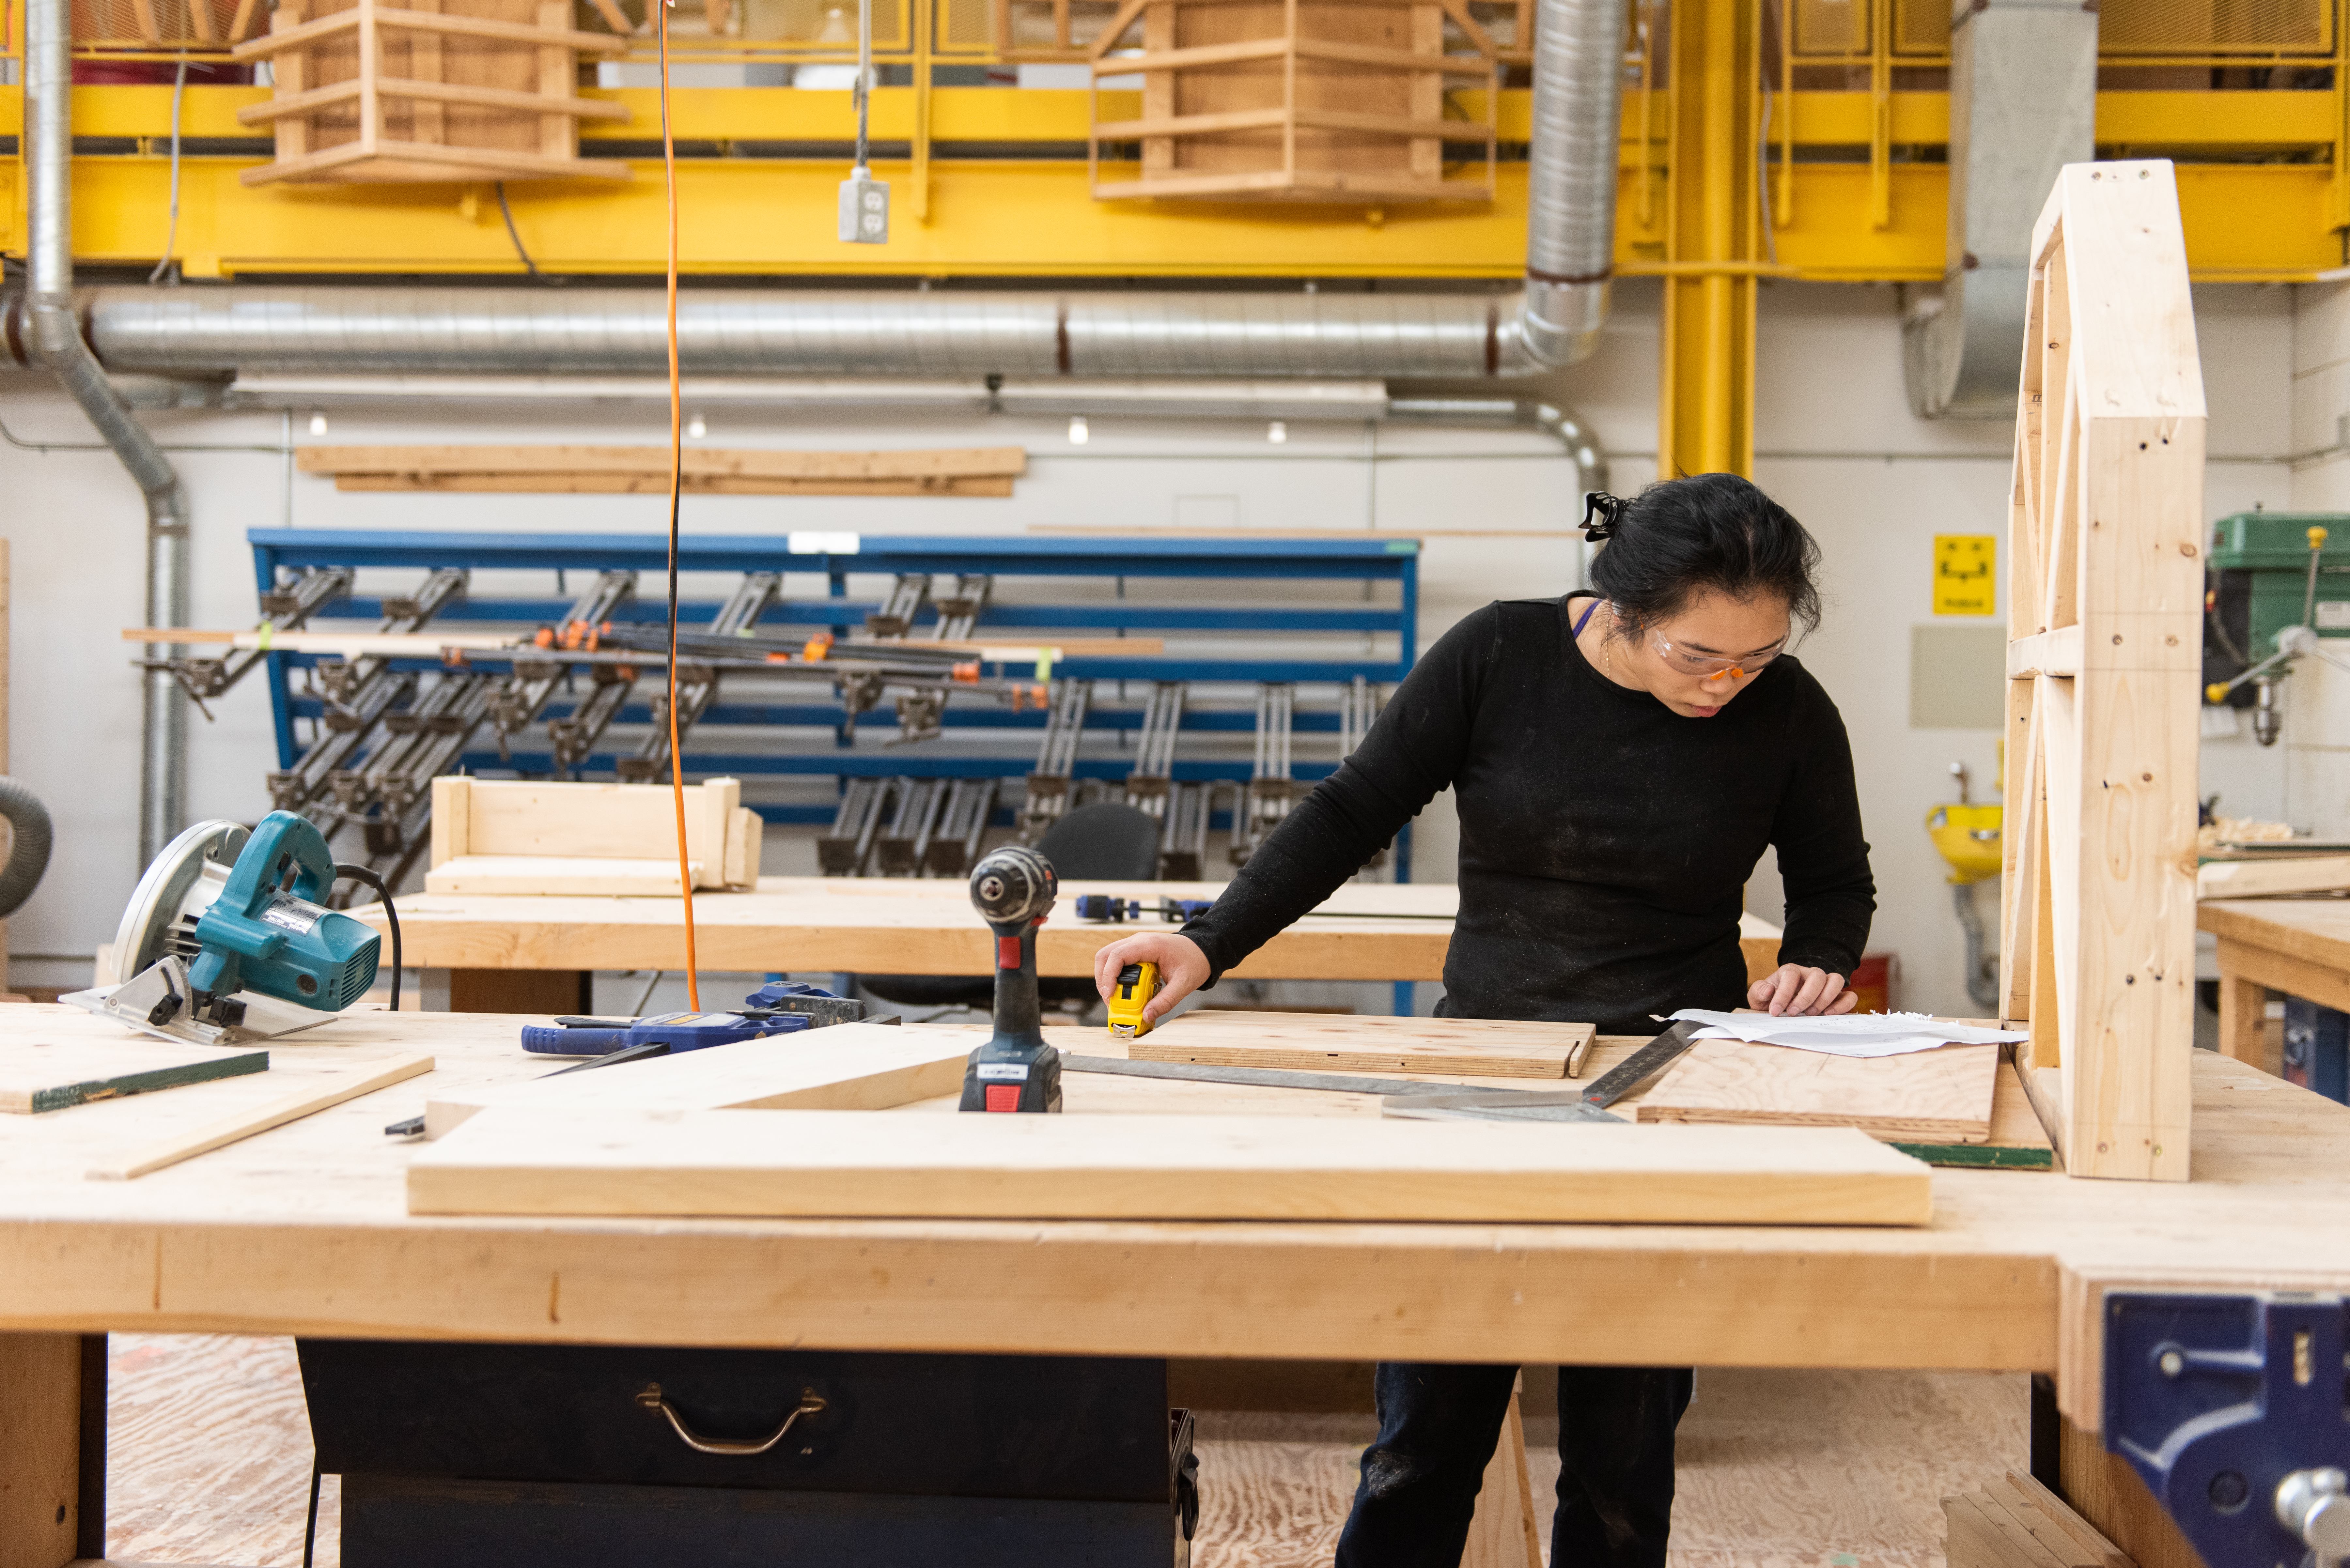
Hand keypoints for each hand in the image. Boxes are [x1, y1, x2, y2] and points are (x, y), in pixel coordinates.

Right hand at [1092, 932, 1210, 1025]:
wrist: (1203, 949)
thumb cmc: (1195, 961)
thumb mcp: (1184, 984)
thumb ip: (1165, 1001)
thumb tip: (1146, 1015)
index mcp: (1150, 944)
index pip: (1118, 955)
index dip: (1108, 976)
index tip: (1109, 995)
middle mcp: (1139, 940)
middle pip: (1106, 955)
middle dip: (1103, 979)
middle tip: (1109, 1000)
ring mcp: (1136, 944)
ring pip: (1108, 957)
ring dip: (1106, 977)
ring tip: (1114, 997)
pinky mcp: (1136, 950)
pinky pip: (1117, 960)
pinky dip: (1114, 975)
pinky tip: (1122, 989)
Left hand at [1747, 964, 1858, 1016]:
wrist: (1782, 1006)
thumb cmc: (1772, 999)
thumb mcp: (1758, 996)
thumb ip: (1758, 991)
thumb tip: (1768, 990)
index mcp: (1790, 971)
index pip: (1791, 974)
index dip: (1783, 993)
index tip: (1774, 1011)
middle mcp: (1810, 974)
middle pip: (1817, 975)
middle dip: (1805, 997)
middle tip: (1793, 1013)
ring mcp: (1826, 984)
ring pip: (1836, 980)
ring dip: (1825, 998)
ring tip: (1811, 1014)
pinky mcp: (1837, 997)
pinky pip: (1850, 996)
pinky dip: (1843, 1005)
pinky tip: (1828, 1015)